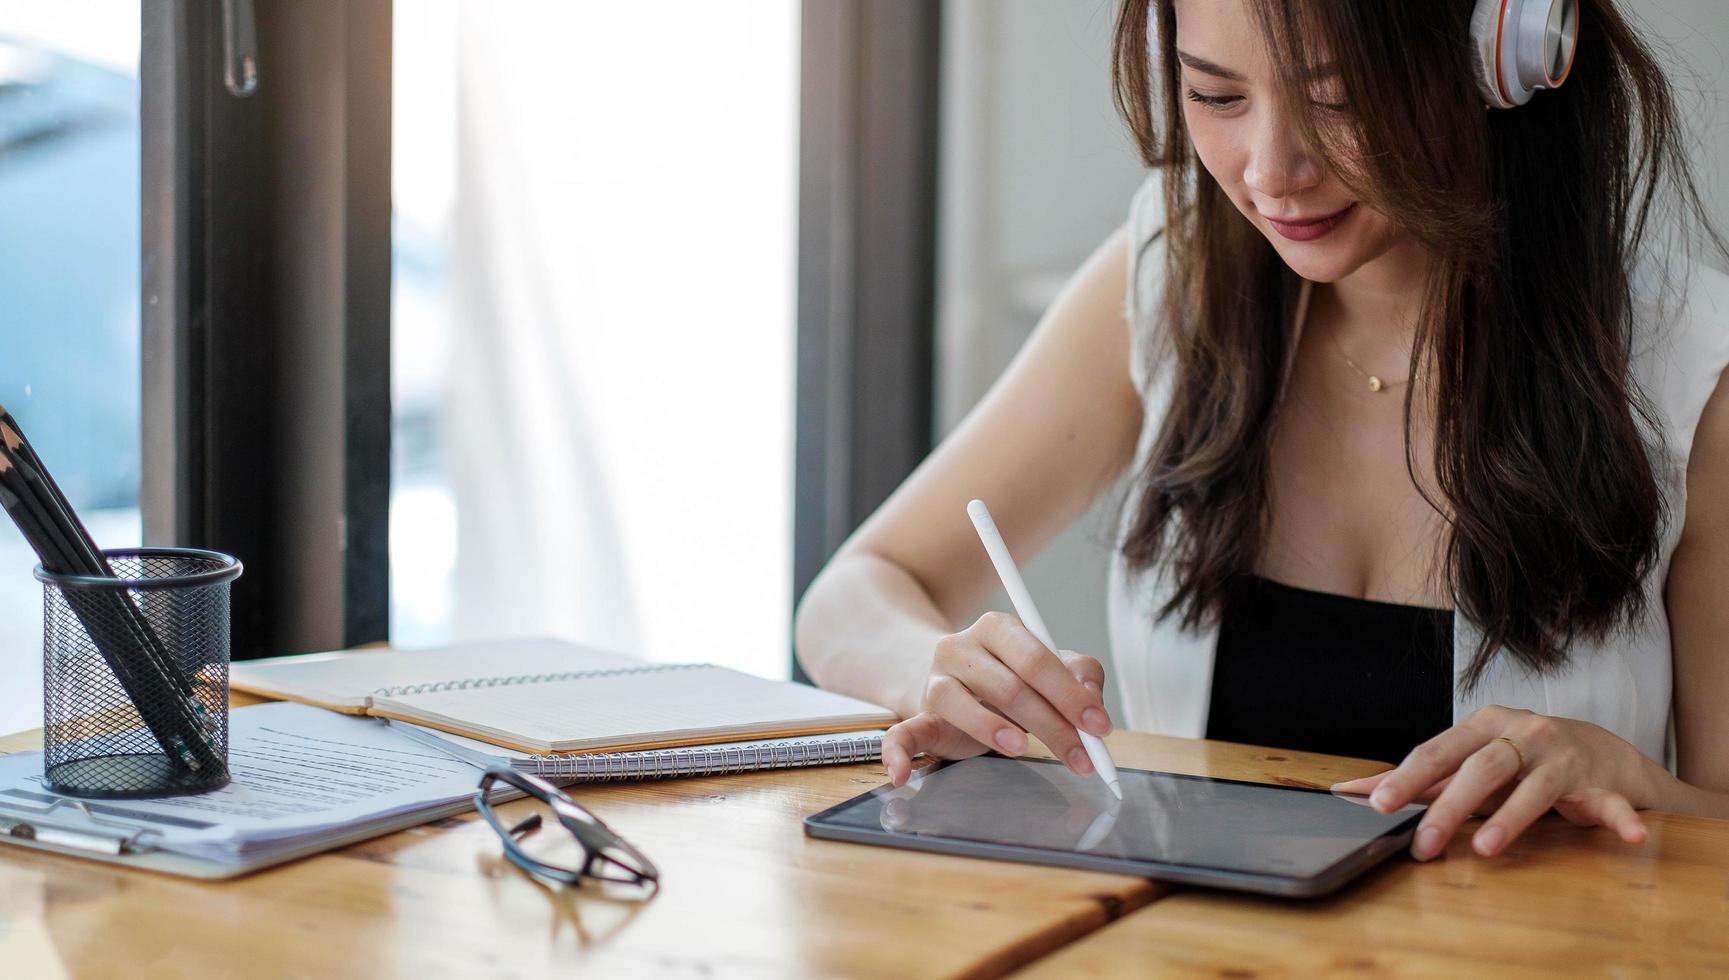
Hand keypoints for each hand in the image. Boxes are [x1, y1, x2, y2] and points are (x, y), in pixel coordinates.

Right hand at [880, 611, 1111, 786]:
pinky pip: (899, 732)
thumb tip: (1092, 699)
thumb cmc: (1012, 675)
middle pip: (1007, 685)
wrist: (955, 678)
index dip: (1069, 693)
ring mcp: (935, 680)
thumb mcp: (1050, 668)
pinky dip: (896, 753)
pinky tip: (901, 776)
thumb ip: (1079, 674)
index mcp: (998, 629)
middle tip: (1081, 756)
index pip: (1035, 658)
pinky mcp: (917, 714)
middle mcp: (960, 647)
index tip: (1098, 725)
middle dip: (1051, 724)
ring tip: (1022, 748)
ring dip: (991, 728)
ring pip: (956, 702)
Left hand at [1330, 705, 1662, 859]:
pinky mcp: (1600, 782)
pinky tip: (1628, 834)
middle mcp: (1522, 734)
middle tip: (1422, 843)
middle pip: (1480, 769)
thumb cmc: (1519, 758)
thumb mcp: (1470, 760)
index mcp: (1483, 725)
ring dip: (1510, 818)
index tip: (1378, 804)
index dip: (1408, 777)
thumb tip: (1350, 790)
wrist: (1600, 750)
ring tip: (1485, 847)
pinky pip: (1610, 802)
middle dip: (1448, 807)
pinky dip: (1618, 817)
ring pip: (1533, 786)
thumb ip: (1419, 778)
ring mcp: (1563, 756)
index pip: (1439, 751)